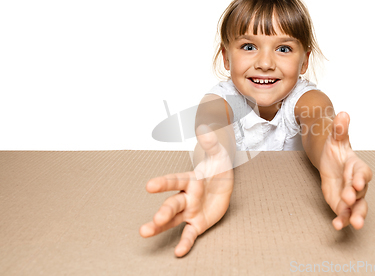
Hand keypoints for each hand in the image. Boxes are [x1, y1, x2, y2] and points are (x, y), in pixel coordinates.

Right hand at [139, 124, 233, 256]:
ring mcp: (190, 211)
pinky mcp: (197, 223)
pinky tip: (178, 252)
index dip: (163, 183)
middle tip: (152, 222)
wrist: (224, 186)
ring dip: (160, 226)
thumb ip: (211, 144)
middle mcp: (185, 196)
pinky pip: (189, 234)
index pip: (175, 181)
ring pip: (173, 220)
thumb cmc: (218, 170)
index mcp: (190, 180)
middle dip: (163, 212)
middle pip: (172, 204)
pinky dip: (184, 243)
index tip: (149, 186)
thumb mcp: (219, 156)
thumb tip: (203, 127)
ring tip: (145, 232)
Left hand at [318, 112, 372, 229]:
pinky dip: (341, 220)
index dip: (360, 178)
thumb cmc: (335, 149)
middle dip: (356, 198)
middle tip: (349, 201)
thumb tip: (342, 114)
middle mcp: (357, 183)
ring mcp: (350, 195)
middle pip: (361, 192)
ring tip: (354, 224)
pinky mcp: (342, 204)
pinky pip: (344, 213)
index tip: (356, 183)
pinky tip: (336, 226)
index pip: (362, 172)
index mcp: (357, 166)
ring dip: (356, 215)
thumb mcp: (335, 139)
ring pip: (357, 207)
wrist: (329, 160)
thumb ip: (339, 129)